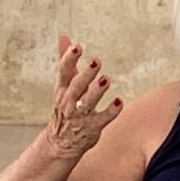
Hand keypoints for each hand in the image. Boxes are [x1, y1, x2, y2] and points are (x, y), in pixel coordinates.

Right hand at [46, 35, 123, 156]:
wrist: (60, 143)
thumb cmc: (65, 108)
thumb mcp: (63, 85)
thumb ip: (67, 62)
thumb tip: (64, 36)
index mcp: (62, 89)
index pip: (63, 72)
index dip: (69, 59)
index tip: (78, 47)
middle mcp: (69, 102)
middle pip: (76, 86)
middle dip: (86, 74)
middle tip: (97, 61)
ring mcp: (80, 116)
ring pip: (87, 102)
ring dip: (97, 91)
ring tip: (106, 79)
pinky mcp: (92, 127)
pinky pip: (102, 119)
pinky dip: (111, 111)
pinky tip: (119, 102)